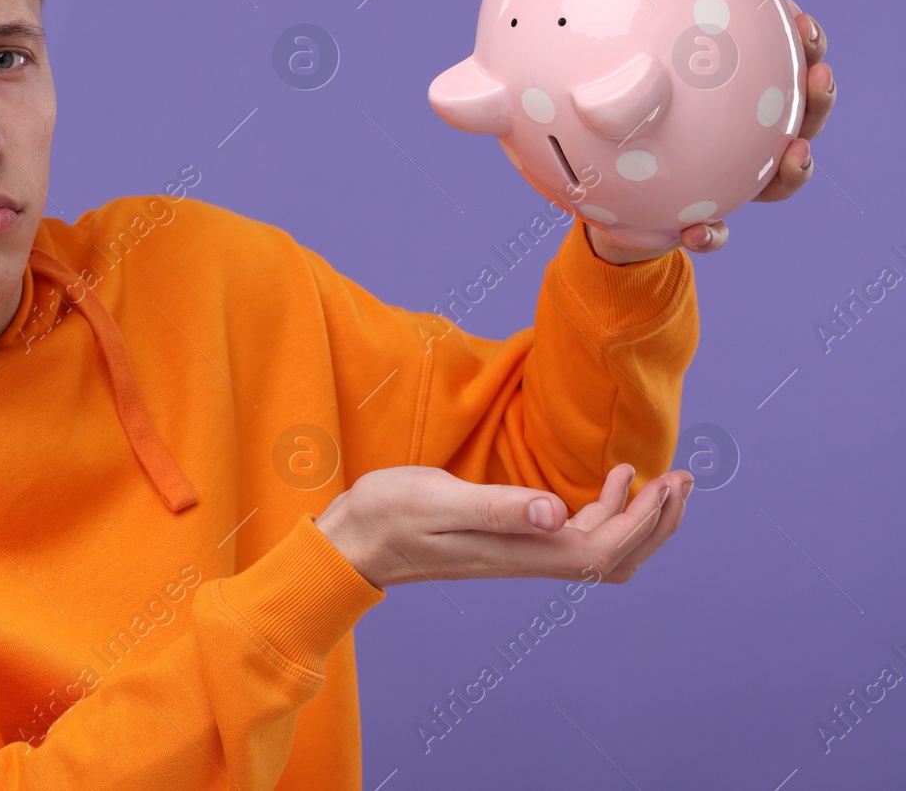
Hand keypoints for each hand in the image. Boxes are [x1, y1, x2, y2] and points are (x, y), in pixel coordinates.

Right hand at [314, 462, 691, 588]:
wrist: (356, 541)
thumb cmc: (390, 516)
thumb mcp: (439, 500)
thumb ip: (498, 507)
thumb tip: (555, 513)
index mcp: (521, 552)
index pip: (605, 547)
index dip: (644, 519)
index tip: (663, 478)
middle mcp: (529, 559)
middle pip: (617, 558)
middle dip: (657, 522)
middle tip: (681, 478)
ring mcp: (521, 553)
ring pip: (602, 551)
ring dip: (638, 520)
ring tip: (658, 479)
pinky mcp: (510, 542)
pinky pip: (578, 539)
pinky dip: (607, 514)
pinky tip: (607, 485)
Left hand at [584, 0, 835, 264]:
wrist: (602, 197)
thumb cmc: (623, 127)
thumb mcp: (623, 89)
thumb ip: (636, 66)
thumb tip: (631, 38)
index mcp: (739, 106)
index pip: (786, 69)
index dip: (805, 47)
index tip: (801, 21)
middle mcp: (748, 144)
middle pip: (802, 120)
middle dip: (818, 98)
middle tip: (819, 75)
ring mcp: (733, 184)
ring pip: (780, 180)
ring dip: (795, 168)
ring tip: (796, 155)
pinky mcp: (702, 222)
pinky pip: (716, 234)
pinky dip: (711, 234)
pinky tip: (697, 231)